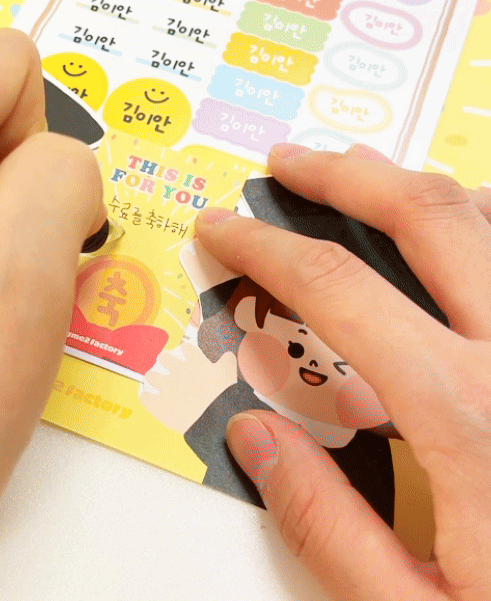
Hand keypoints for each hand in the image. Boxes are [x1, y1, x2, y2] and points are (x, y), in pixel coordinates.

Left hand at [141, 342, 236, 433]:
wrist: (217, 422)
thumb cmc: (225, 397)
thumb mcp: (230, 374)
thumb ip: (227, 361)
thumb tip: (227, 355)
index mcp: (195, 362)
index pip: (186, 348)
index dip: (187, 351)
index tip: (188, 354)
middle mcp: (178, 371)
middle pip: (163, 357)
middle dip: (165, 360)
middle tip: (168, 364)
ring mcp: (166, 388)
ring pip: (151, 376)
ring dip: (153, 378)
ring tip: (155, 381)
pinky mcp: (159, 405)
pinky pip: (145, 398)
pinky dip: (146, 398)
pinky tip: (149, 398)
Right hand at [196, 142, 490, 600]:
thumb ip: (328, 524)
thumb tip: (255, 439)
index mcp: (467, 415)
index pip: (334, 289)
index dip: (264, 247)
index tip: (224, 230)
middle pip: (421, 216)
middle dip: (342, 175)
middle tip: (289, 164)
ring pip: (489, 217)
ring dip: (417, 184)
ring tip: (363, 173)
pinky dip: (485, 219)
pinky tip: (464, 222)